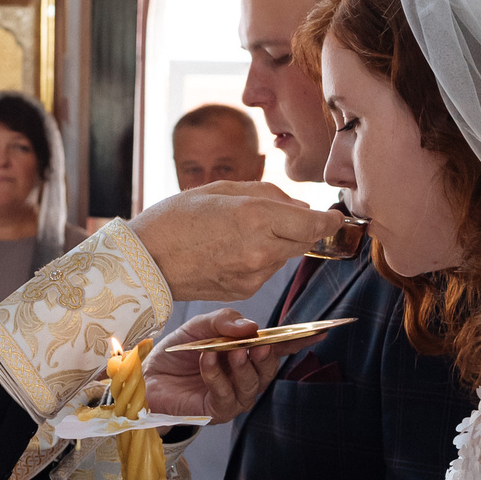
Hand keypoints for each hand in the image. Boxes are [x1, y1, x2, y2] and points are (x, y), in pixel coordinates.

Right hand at [131, 181, 341, 300]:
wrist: (145, 261)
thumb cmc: (177, 217)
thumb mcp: (222, 189)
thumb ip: (268, 193)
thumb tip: (300, 205)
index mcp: (256, 216)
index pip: (314, 223)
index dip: (330, 219)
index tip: (335, 215)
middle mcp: (261, 249)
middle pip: (305, 240)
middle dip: (303, 228)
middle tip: (287, 215)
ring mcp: (254, 274)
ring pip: (284, 255)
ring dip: (277, 242)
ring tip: (240, 231)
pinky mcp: (245, 290)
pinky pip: (266, 270)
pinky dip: (259, 258)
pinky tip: (230, 250)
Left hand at [142, 308, 318, 420]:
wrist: (147, 376)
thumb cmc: (178, 353)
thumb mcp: (200, 327)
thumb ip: (224, 323)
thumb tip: (251, 326)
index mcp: (247, 355)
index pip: (278, 348)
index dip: (299, 341)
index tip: (319, 331)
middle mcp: (245, 378)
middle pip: (268, 369)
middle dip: (266, 356)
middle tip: (257, 345)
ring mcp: (233, 397)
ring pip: (251, 385)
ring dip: (243, 367)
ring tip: (231, 352)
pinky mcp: (215, 411)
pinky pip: (224, 394)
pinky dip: (217, 375)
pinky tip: (207, 359)